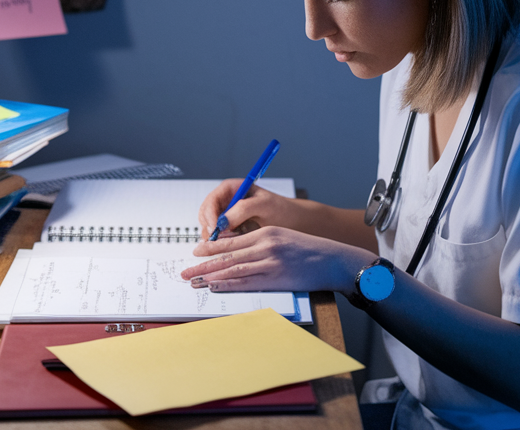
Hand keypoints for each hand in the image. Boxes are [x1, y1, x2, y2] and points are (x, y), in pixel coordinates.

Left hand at [182, 226, 372, 293]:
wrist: (334, 260)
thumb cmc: (309, 250)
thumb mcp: (283, 237)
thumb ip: (260, 242)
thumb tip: (234, 251)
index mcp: (266, 233)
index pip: (231, 241)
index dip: (210, 248)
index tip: (196, 252)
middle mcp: (266, 246)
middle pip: (227, 256)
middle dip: (203, 264)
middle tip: (185, 272)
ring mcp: (271, 263)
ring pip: (233, 269)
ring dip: (211, 276)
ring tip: (194, 281)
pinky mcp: (276, 279)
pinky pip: (247, 283)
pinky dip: (228, 284)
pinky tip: (216, 286)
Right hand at [197, 179, 298, 238]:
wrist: (292, 222)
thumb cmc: (281, 209)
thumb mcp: (264, 205)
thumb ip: (242, 210)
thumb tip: (221, 222)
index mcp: (231, 188)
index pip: (211, 201)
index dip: (210, 216)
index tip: (215, 230)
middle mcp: (226, 201)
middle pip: (206, 214)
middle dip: (209, 228)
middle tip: (217, 242)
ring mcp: (226, 215)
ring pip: (210, 227)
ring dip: (215, 236)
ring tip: (229, 243)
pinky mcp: (230, 228)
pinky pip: (218, 236)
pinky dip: (221, 242)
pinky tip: (232, 246)